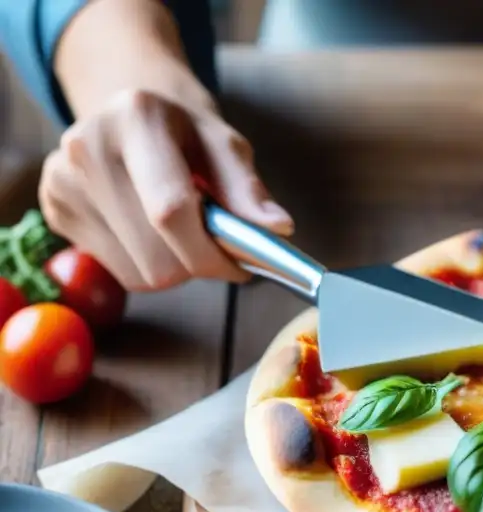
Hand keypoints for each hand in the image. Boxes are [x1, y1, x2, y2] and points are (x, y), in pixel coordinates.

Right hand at [39, 89, 293, 290]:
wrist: (131, 113)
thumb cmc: (187, 134)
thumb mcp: (226, 146)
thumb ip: (249, 189)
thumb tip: (277, 228)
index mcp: (137, 117)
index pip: (171, 211)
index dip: (212, 253)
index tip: (243, 266)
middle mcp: (86, 146)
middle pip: (156, 256)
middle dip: (198, 265)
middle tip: (217, 247)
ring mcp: (61, 180)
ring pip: (139, 274)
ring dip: (175, 269)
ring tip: (182, 233)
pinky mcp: (53, 209)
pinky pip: (119, 271)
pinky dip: (148, 266)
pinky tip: (150, 232)